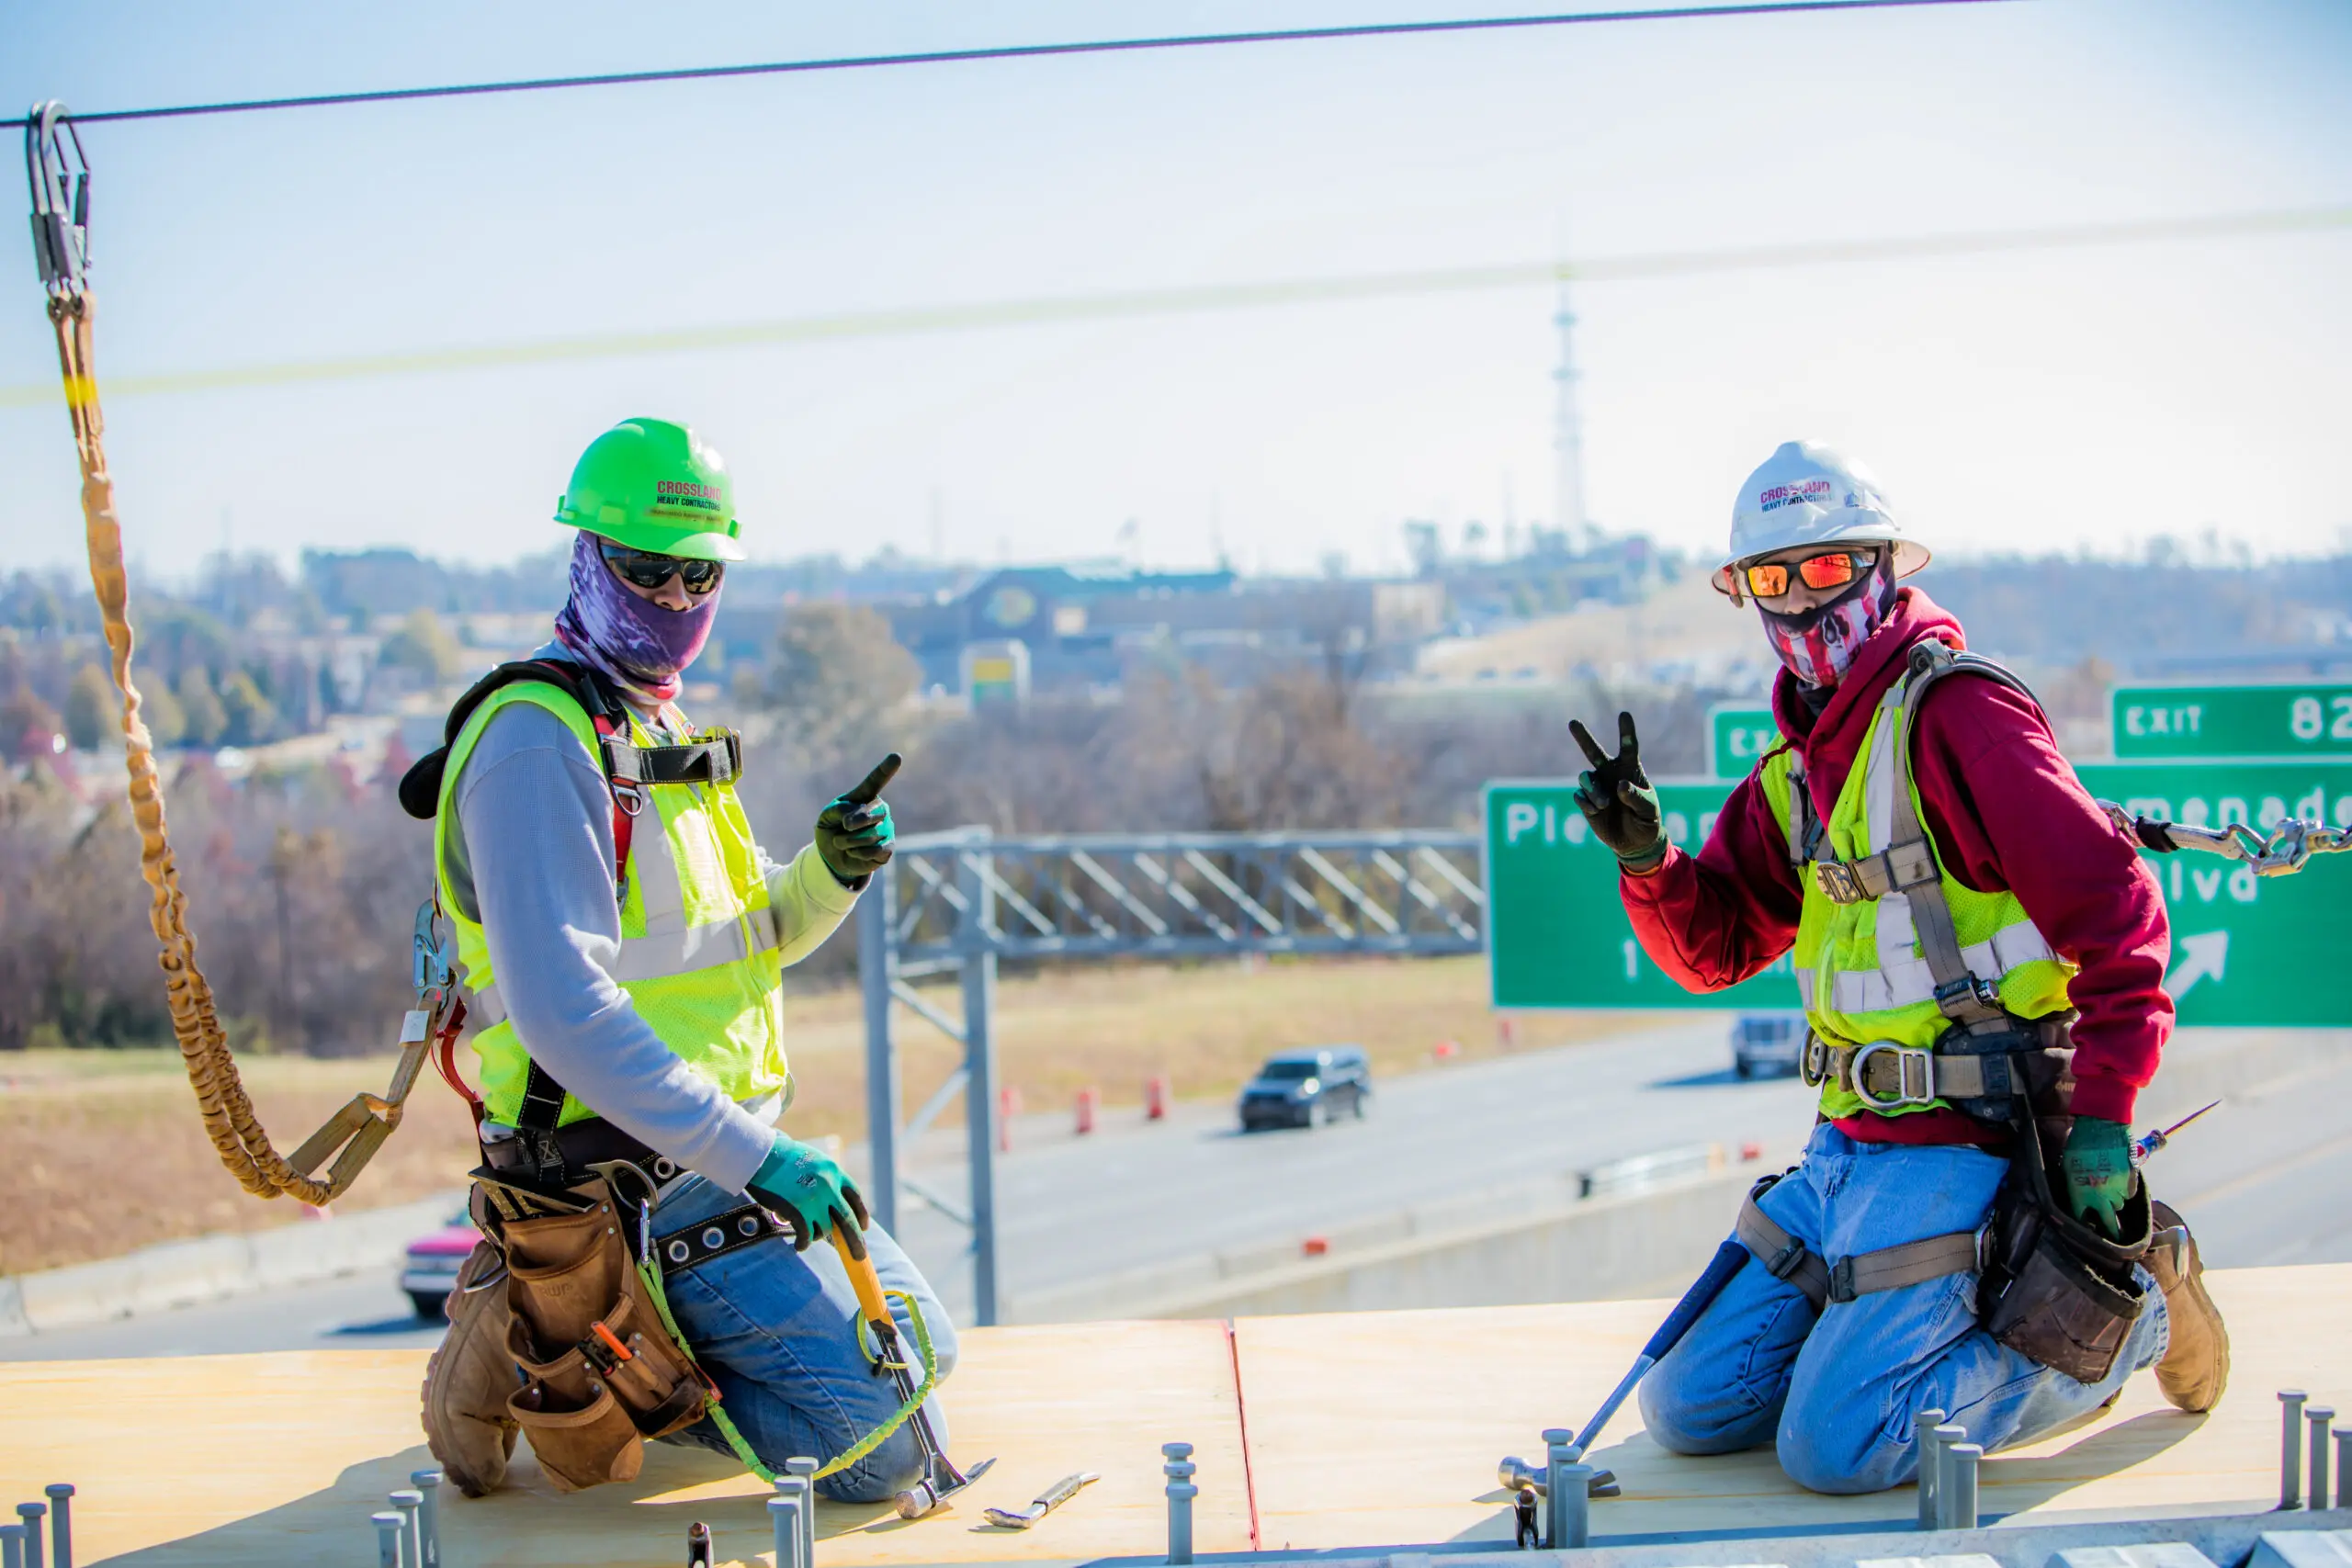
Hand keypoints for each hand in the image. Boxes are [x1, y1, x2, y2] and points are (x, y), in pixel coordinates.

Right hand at [747, 1135, 869, 1250]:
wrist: (761, 1155)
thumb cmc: (782, 1157)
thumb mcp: (812, 1161)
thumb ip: (825, 1179)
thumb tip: (833, 1204)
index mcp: (834, 1171)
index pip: (855, 1197)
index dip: (861, 1214)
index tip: (863, 1227)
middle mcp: (829, 1186)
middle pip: (848, 1220)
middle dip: (855, 1241)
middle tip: (860, 1257)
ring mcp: (814, 1199)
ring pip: (824, 1229)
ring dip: (817, 1236)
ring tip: (807, 1236)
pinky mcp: (798, 1211)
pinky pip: (806, 1235)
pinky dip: (803, 1243)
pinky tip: (799, 1246)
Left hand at [814, 753, 900, 885]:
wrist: (833, 856)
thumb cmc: (831, 830)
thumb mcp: (826, 817)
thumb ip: (837, 810)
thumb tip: (853, 816)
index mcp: (864, 797)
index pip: (876, 781)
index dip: (886, 769)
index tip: (896, 756)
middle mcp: (879, 810)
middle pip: (874, 811)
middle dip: (858, 820)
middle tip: (845, 825)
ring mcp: (887, 828)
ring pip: (872, 834)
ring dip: (849, 841)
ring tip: (842, 842)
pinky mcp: (888, 848)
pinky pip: (876, 850)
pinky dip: (858, 853)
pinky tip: (853, 852)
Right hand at [1568, 712, 1666, 869]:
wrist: (1634, 843)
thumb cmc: (1646, 821)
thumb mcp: (1648, 811)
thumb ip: (1636, 797)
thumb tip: (1620, 785)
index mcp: (1630, 770)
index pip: (1628, 747)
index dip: (1626, 731)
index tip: (1624, 715)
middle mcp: (1610, 774)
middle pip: (1594, 752)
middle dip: (1583, 737)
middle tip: (1573, 722)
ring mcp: (1597, 787)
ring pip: (1585, 778)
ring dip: (1593, 790)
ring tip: (1604, 804)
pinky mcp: (1587, 802)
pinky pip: (1580, 796)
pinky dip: (1589, 804)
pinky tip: (1598, 811)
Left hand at [2061, 1116, 2134, 1237]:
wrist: (2102, 1125)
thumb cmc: (2079, 1142)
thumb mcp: (2068, 1163)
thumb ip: (2072, 1182)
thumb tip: (2076, 1195)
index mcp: (2079, 1192)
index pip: (2081, 1218)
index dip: (2083, 1224)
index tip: (2086, 1229)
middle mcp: (2100, 1196)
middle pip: (2108, 1223)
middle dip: (2110, 1231)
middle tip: (2113, 1237)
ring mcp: (2117, 1189)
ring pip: (2118, 1205)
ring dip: (2114, 1201)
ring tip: (2109, 1190)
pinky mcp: (2130, 1181)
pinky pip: (2129, 1193)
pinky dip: (2125, 1190)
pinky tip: (2119, 1180)